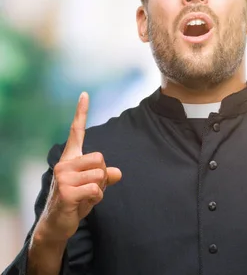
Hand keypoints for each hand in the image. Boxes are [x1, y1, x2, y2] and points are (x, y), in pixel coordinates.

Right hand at [38, 92, 121, 241]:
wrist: (57, 224)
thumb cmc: (76, 202)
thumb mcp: (94, 187)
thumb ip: (105, 177)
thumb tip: (117, 173)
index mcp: (70, 158)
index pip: (76, 131)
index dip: (81, 112)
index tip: (85, 94)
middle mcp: (64, 163)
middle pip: (101, 159)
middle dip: (102, 176)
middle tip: (90, 189)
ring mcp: (62, 177)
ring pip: (101, 175)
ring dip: (100, 189)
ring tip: (85, 197)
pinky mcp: (66, 192)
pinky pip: (97, 189)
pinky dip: (96, 198)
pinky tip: (83, 204)